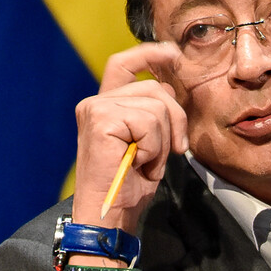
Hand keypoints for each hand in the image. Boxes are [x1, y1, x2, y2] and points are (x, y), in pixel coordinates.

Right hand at [71, 42, 187, 238]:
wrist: (110, 217)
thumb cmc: (129, 186)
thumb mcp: (149, 142)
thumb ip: (153, 113)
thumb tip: (169, 88)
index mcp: (105, 106)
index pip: (124, 64)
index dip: (150, 53)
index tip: (173, 54)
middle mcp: (96, 103)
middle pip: (156, 88)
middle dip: (175, 120)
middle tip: (166, 154)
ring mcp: (96, 108)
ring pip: (157, 105)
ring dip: (162, 141)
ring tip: (145, 162)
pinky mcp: (100, 119)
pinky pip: (149, 122)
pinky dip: (153, 147)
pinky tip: (138, 163)